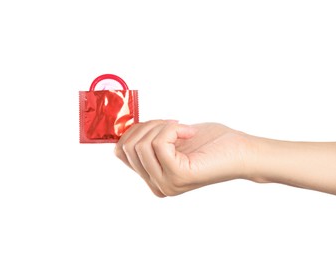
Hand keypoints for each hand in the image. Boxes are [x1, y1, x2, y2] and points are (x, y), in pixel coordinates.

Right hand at [114, 120, 252, 196]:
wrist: (240, 150)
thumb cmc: (211, 142)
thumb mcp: (171, 138)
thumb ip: (147, 140)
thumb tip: (123, 131)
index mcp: (153, 177)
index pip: (121, 152)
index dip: (135, 129)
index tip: (160, 124)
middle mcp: (156, 185)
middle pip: (127, 147)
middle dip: (149, 125)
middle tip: (174, 123)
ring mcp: (166, 184)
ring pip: (141, 145)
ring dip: (162, 126)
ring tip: (184, 128)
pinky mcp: (177, 176)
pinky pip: (159, 143)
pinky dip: (173, 129)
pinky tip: (190, 132)